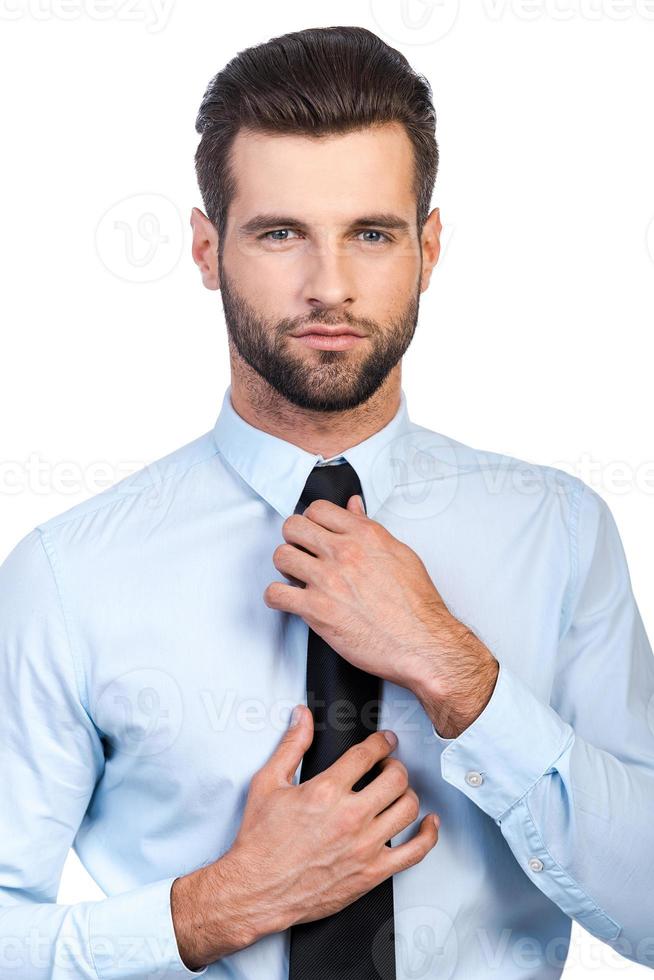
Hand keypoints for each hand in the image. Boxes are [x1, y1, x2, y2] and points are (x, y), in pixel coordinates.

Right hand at [218, 705, 437, 938]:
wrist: (256, 890)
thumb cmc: (260, 842)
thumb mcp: (268, 783)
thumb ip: (291, 745)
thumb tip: (302, 717)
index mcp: (326, 791)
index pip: (367, 754)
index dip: (381, 742)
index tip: (385, 741)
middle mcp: (350, 817)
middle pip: (396, 777)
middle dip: (395, 765)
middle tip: (388, 766)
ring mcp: (365, 846)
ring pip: (408, 808)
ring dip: (407, 793)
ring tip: (397, 792)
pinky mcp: (372, 873)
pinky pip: (415, 851)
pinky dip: (429, 834)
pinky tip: (428, 824)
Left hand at [263, 494, 473, 694]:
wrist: (422, 643)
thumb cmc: (416, 607)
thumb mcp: (400, 554)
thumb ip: (370, 529)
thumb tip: (354, 508)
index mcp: (365, 535)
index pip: (319, 509)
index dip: (312, 521)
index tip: (314, 533)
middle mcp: (344, 553)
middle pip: (293, 527)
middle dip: (294, 539)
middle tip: (301, 552)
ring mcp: (327, 580)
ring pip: (281, 556)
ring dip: (285, 567)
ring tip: (296, 577)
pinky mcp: (316, 609)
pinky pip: (276, 594)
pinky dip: (276, 598)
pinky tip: (288, 600)